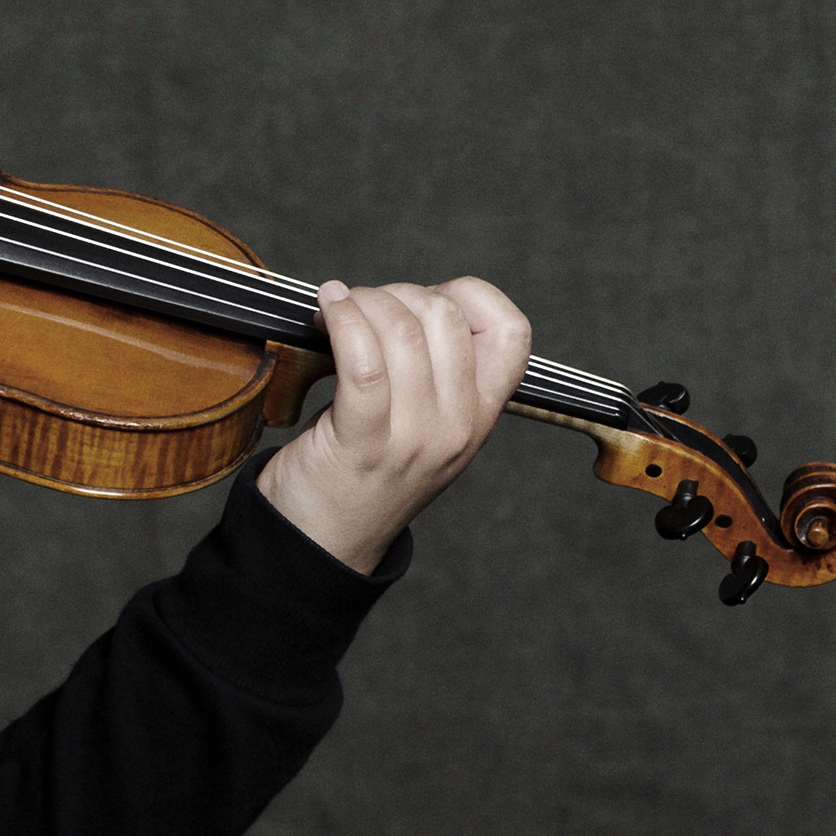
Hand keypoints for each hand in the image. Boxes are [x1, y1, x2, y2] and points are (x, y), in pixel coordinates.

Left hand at [254, 277, 532, 572]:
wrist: (323, 542)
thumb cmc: (363, 473)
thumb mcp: (426, 427)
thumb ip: (436, 372)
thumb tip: (408, 299)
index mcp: (480, 417)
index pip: (512, 332)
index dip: (469, 295)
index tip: (425, 299)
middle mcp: (457, 427)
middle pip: (445, 316)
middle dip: (396, 293)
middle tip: (363, 307)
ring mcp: (414, 437)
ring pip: (402, 329)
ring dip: (362, 302)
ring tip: (337, 310)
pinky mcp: (363, 441)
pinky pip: (362, 359)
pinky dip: (342, 320)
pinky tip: (327, 311)